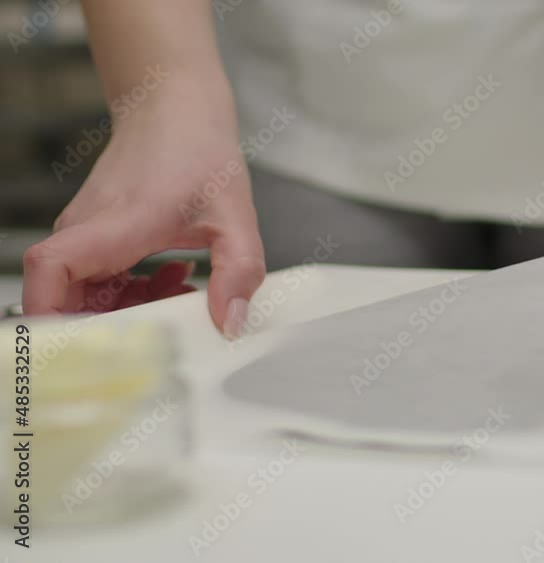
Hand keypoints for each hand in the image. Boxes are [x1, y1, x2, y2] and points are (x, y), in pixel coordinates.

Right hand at [22, 90, 264, 336]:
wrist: (177, 109)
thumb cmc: (199, 152)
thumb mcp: (236, 216)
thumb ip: (239, 271)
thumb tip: (229, 324)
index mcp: (114, 224)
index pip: (50, 269)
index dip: (52, 314)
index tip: (87, 346)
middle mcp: (88, 231)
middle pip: (66, 300)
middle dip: (111, 329)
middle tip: (165, 332)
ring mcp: (88, 235)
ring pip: (85, 296)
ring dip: (131, 312)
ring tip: (183, 296)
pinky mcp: (96, 237)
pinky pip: (98, 281)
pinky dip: (133, 294)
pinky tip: (174, 280)